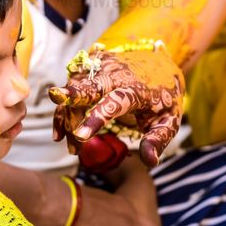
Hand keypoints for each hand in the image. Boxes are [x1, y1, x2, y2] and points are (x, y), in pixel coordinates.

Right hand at [50, 46, 183, 166]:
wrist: (160, 65)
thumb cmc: (164, 98)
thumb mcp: (169, 120)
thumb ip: (158, 139)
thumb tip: (150, 161)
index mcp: (136, 89)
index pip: (115, 102)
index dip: (96, 118)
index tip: (81, 136)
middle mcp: (116, 74)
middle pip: (90, 84)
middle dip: (71, 93)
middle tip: (55, 99)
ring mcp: (102, 68)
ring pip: (76, 90)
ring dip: (68, 119)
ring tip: (73, 149)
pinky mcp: (91, 67)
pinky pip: (71, 87)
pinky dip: (64, 109)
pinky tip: (59, 133)